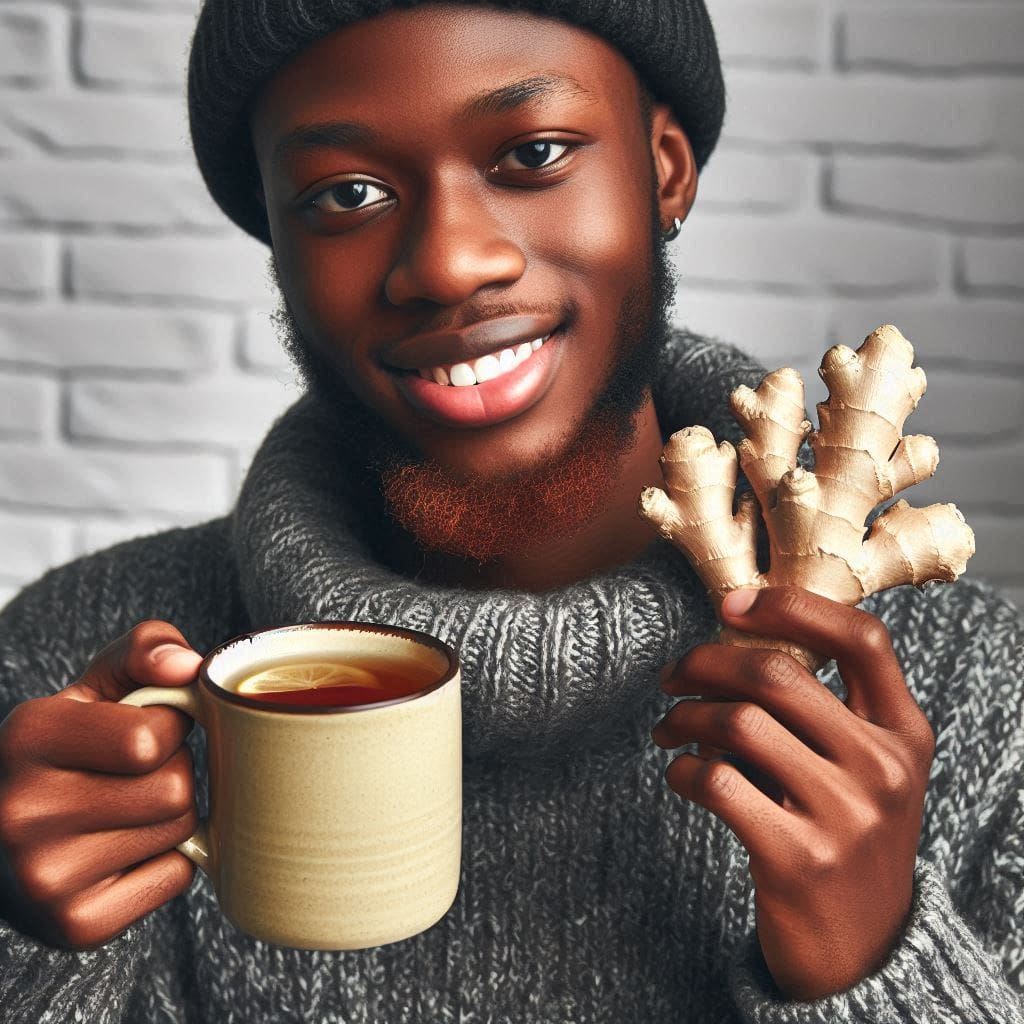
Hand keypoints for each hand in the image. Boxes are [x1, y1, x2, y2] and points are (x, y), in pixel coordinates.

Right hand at [0, 621, 202, 948]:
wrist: (3, 839)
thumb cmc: (69, 748)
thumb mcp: (95, 686)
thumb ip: (146, 649)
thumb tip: (189, 667)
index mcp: (28, 735)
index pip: (154, 737)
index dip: (167, 727)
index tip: (143, 730)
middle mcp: (23, 810)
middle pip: (175, 788)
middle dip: (172, 772)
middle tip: (132, 776)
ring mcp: (44, 877)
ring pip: (180, 830)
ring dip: (171, 816)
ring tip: (124, 810)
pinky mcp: (75, 925)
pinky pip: (176, 877)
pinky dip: (164, 861)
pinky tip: (122, 851)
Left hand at [653, 587, 935, 1000]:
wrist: (863, 952)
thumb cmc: (845, 836)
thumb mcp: (863, 770)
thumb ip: (821, 711)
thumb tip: (725, 645)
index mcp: (905, 733)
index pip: (861, 638)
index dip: (792, 606)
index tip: (731, 603)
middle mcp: (884, 768)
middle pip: (778, 675)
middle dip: (706, 662)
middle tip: (672, 675)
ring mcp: (846, 815)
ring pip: (739, 723)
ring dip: (685, 717)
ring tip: (669, 728)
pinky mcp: (799, 858)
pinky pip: (718, 782)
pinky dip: (683, 770)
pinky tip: (679, 775)